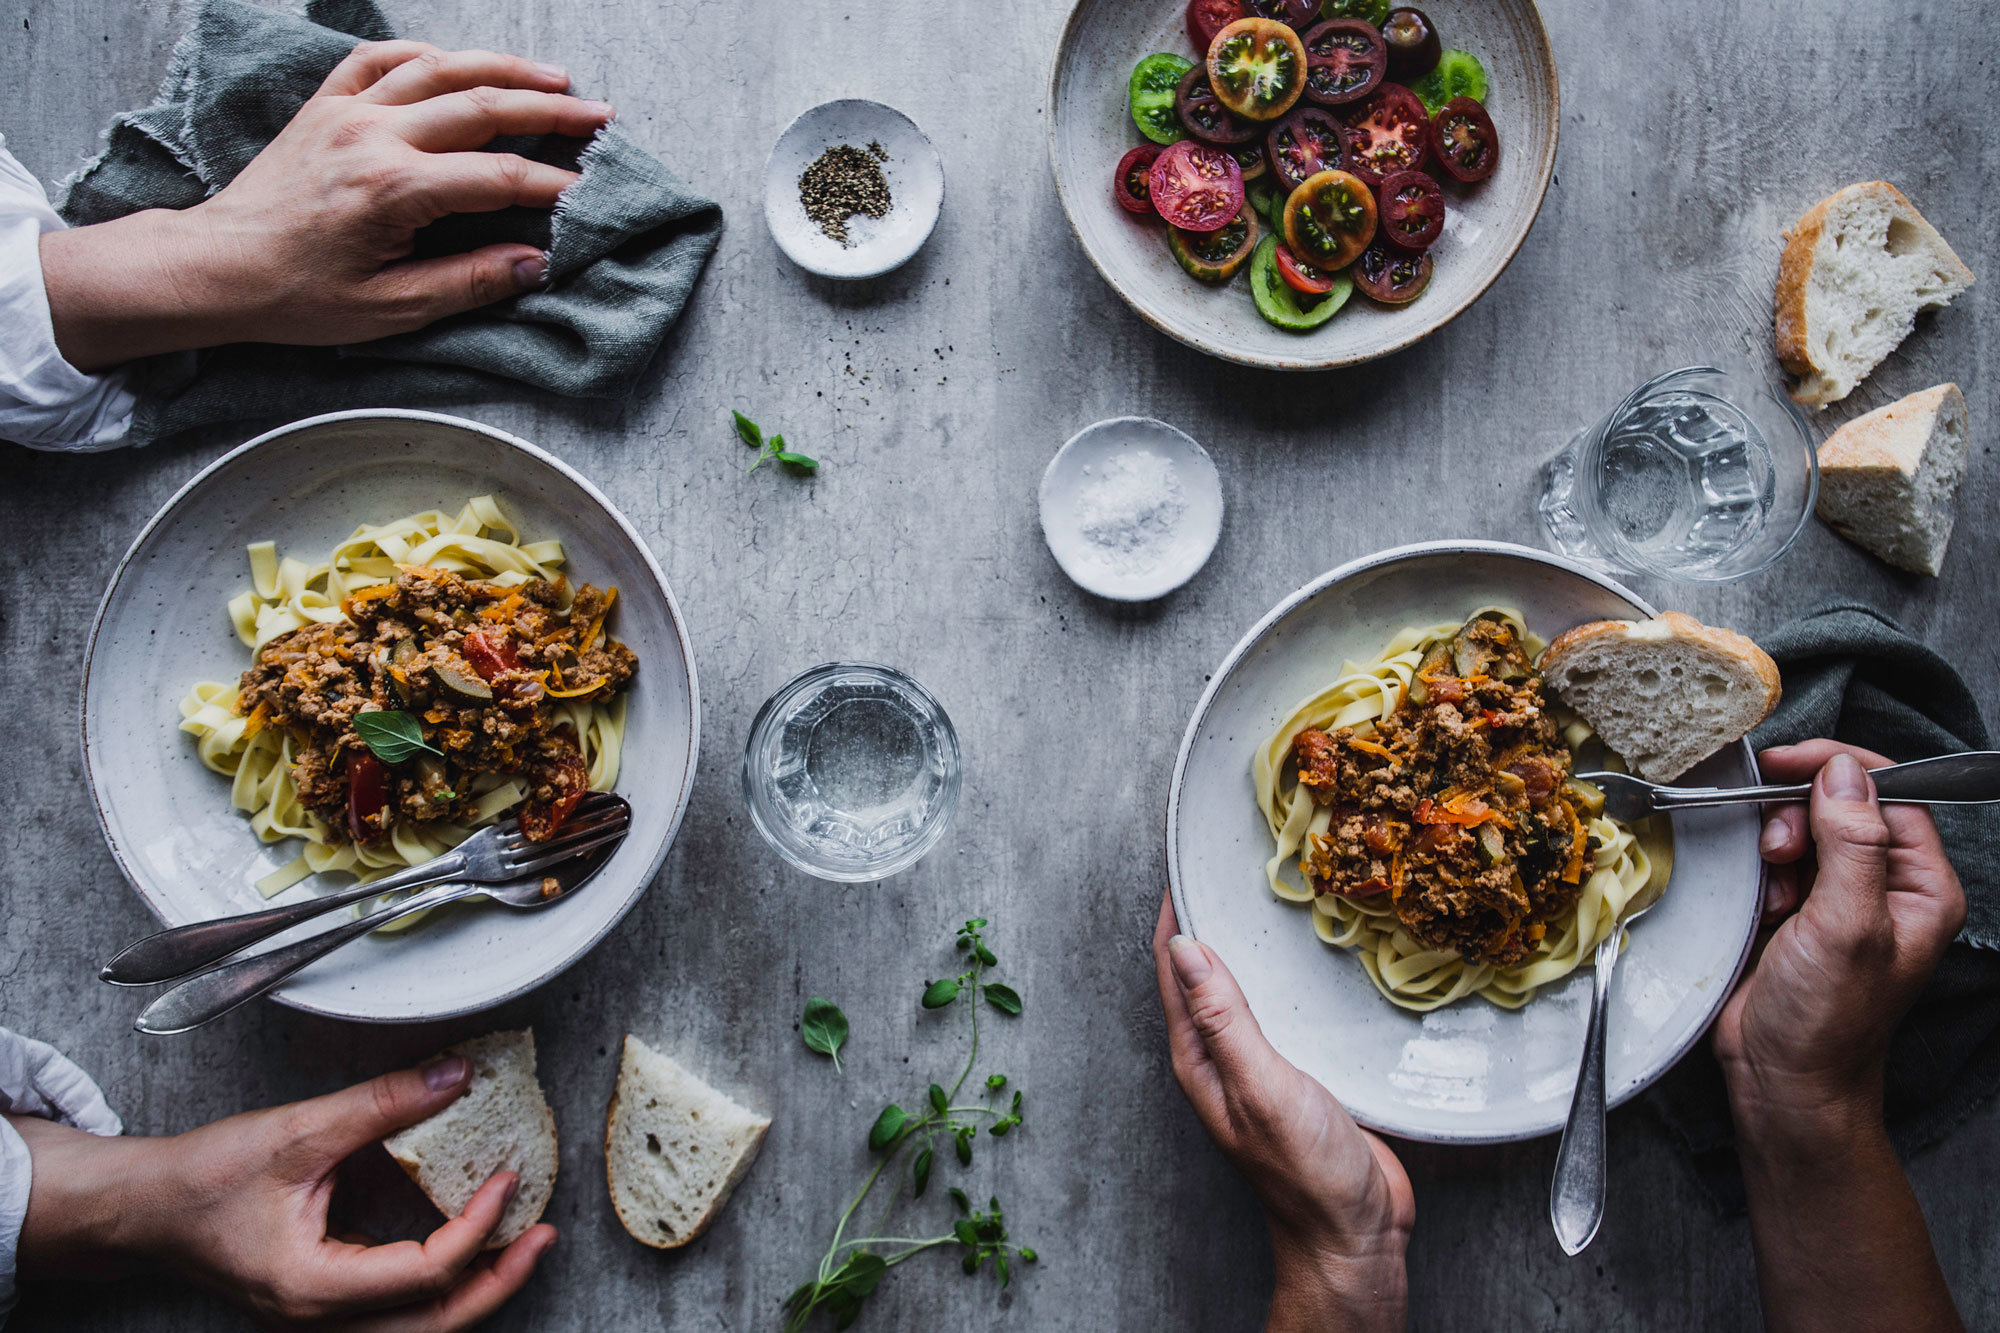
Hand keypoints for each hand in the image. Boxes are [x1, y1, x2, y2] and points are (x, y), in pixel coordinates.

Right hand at [12, 1056, 554, 1329]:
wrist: (143, 1209)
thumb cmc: (202, 1180)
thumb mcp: (297, 1131)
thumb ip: (379, 1105)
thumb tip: (454, 1076)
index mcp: (314, 1287)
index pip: (423, 1275)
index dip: (476, 1228)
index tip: (506, 1178)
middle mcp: (322, 1315)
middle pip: (435, 1325)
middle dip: (498, 1280)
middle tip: (545, 1234)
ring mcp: (324, 1313)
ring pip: (420, 1326)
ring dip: (476, 1285)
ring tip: (522, 1241)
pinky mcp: (326, 1296)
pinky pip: (398, 1306)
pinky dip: (442, 1278)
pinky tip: (469, 1240)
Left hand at [40, 41, 613, 370]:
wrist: (218, 268)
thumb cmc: (298, 297)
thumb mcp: (391, 308)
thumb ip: (469, 282)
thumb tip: (535, 262)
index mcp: (393, 190)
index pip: (497, 178)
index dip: (552, 185)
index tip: (591, 194)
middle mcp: (373, 136)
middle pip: (480, 106)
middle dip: (549, 110)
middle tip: (598, 116)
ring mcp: (346, 112)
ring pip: (439, 71)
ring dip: (502, 68)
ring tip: (553, 75)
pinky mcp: (325, 106)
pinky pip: (380, 60)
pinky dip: (426, 55)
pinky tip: (458, 63)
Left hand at [1153, 894, 1412, 1332]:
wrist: (1356, 1232)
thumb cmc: (1306, 1171)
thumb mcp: (1261, 1086)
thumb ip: (1224, 1019)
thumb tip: (1184, 948)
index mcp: (1198, 1056)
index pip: (1174, 967)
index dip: (1177, 911)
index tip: (1189, 856)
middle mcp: (1222, 1054)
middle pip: (1209, 969)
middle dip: (1216, 914)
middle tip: (1236, 856)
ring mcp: (1262, 1062)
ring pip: (1250, 985)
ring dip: (1256, 940)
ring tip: (1277, 887)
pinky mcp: (1303, 1069)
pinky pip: (1288, 1007)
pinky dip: (1293, 973)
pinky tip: (1318, 952)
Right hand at [1715, 741, 1965, 1135]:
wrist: (1781, 1078)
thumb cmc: (1827, 1019)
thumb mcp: (1847, 926)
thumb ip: (1852, 843)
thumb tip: (1844, 773)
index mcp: (1922, 888)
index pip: (1892, 797)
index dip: (1841, 772)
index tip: (1788, 763)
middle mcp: (1885, 888)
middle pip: (1842, 806)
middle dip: (1800, 814)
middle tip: (1777, 846)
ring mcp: (1838, 899)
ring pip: (1804, 829)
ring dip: (1776, 842)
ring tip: (1769, 881)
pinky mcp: (1795, 911)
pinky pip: (1775, 860)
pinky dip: (1759, 868)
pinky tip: (1760, 903)